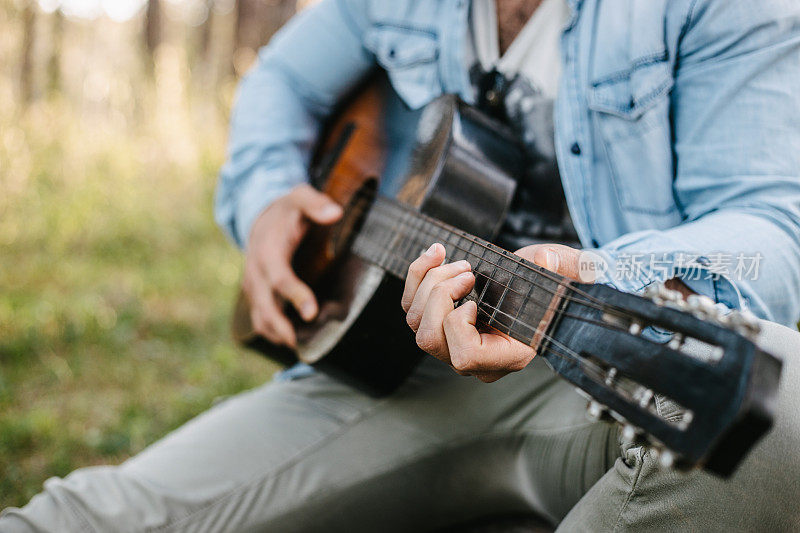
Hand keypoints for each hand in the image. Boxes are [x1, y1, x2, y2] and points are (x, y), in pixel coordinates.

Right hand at [243, 184, 341, 347]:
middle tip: (299, 343)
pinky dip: (274, 333)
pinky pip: (260, 320)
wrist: (261, 218)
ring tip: (300, 349)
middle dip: (280, 325)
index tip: (311, 312)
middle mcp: (256, 272)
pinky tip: (293, 342)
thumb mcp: (300, 197)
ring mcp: (254, 287)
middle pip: (264, 306)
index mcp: (268, 251)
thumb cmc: (287, 210)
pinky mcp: (257, 296)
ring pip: (259, 318)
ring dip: (276, 334)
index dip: (294, 295)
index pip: (279, 277)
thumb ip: (315, 203)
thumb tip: (336, 212)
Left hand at [401, 243, 582, 381]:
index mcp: (507, 355)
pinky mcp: (437, 324)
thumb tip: (545, 259)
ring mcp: (452, 344)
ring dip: (430, 282)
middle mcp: (474, 359)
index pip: (465, 357)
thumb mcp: (558, 275)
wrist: (533, 287)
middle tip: (468, 271)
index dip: (459, 326)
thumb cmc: (548, 287)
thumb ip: (560, 269)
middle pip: (429, 339)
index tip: (475, 300)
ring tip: (458, 263)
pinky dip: (418, 274)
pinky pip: (410, 305)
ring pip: (415, 322)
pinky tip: (437, 253)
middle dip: (440, 295)